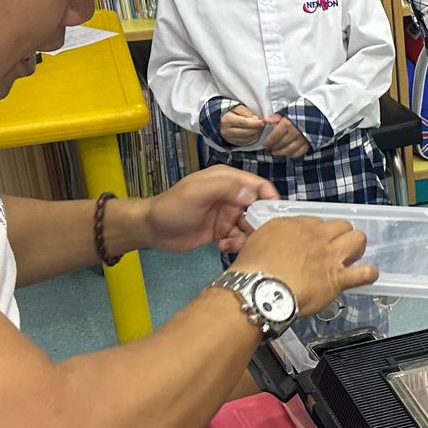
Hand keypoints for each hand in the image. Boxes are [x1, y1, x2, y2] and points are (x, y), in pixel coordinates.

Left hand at [140, 166, 277, 254]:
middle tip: (253, 236)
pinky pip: (239, 237)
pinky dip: (236, 243)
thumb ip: (226, 188)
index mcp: (228, 180)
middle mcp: (231, 196)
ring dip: (246, 236)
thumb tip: (253, 195)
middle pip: (259, 208)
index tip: (276, 217)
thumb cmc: (173, 207)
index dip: (271, 199)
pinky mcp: (222, 231)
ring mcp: (227, 214)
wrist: (151, 229)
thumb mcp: (198, 192)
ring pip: (250, 226)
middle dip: (260, 223)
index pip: (259, 186)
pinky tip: (222, 247)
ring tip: (231, 243)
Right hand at [220, 105, 265, 147]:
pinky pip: (247, 143)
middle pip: (245, 132)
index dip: (254, 123)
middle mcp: (227, 131)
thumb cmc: (232, 112)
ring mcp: (230, 139)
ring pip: (247, 139)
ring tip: (260, 129)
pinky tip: (256, 134)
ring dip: (256, 134)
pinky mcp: (234, 143)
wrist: (223, 120)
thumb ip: (247, 112)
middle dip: (257, 129)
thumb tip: (256, 119)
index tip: (262, 122)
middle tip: (263, 125)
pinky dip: (254, 139)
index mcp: (227, 120)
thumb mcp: (238, 108)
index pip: (243, 122)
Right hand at [231, 215, 376, 317]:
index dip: (318, 232)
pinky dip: (369, 273)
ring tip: (352, 256)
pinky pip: (365, 273)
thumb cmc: (253, 268)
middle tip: (335, 247)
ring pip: (358, 239)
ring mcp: (331, 256)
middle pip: (342, 225)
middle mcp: (318, 236)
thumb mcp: (259, 239)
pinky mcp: (338, 279)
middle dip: (341, 234)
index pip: (317, 221)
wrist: (260, 289)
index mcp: (297, 225)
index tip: (314, 241)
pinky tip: (367, 274)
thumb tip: (281, 241)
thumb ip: (275, 236)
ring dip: (357, 246)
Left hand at [258, 113, 310, 158]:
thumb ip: (276, 117)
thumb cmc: (300, 111)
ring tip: (276, 152)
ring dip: (282, 152)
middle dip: (274, 147)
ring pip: (290, 149)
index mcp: (288, 123)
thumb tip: (265, 121)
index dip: (269, 141)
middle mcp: (295, 132)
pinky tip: (288, 154)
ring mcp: (304, 138)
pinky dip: (294, 154)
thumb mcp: (287, 111)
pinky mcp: (311, 142)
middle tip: (269, 148)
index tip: (264, 144)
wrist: (317, 112)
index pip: (275, 135)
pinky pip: (300, 152)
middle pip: (282, 143)